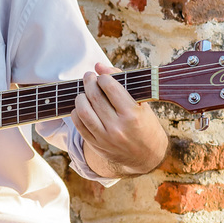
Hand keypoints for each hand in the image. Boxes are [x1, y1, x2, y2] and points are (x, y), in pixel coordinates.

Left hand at [74, 62, 167, 176]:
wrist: (147, 157)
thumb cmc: (144, 124)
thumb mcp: (141, 103)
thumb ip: (121, 82)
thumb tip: (98, 66)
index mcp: (132, 114)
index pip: (110, 87)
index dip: (103, 77)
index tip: (103, 77)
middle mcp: (118, 127)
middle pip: (94, 96)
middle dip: (89, 82)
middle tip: (89, 77)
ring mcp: (105, 138)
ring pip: (82, 110)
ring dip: (80, 96)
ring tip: (84, 92)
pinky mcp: (96, 145)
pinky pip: (78, 124)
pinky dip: (76, 112)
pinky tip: (82, 107)